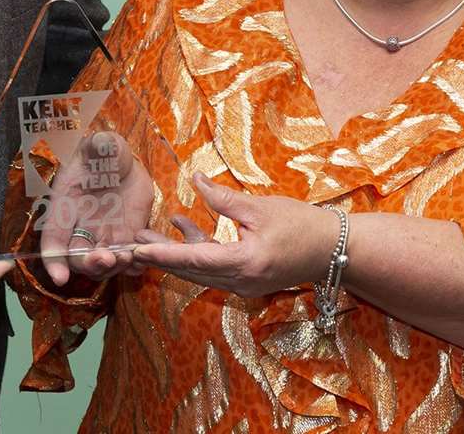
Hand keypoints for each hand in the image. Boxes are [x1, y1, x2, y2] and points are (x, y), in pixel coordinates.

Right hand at [37, 130, 154, 286]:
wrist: (121, 162)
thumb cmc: (102, 151)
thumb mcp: (101, 144)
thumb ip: (100, 145)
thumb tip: (102, 142)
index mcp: (66, 207)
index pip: (53, 239)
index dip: (54, 260)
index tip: (60, 278)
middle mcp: (82, 227)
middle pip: (78, 258)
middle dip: (89, 264)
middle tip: (105, 258)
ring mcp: (105, 235)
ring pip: (104, 264)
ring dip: (113, 267)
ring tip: (125, 258)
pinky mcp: (128, 236)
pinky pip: (128, 260)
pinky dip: (134, 266)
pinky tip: (141, 261)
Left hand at [132, 175, 334, 297]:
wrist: (334, 250)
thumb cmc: (302, 224)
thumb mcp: (260, 207)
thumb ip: (223, 198)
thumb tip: (194, 179)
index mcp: (244, 263)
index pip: (193, 261)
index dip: (162, 255)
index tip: (136, 251)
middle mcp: (240, 281)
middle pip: (190, 270)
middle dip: (159, 256)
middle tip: (128, 243)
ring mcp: (244, 284)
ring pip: (200, 270)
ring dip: (175, 252)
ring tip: (146, 235)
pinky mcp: (247, 280)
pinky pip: (214, 267)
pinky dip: (198, 250)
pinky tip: (183, 226)